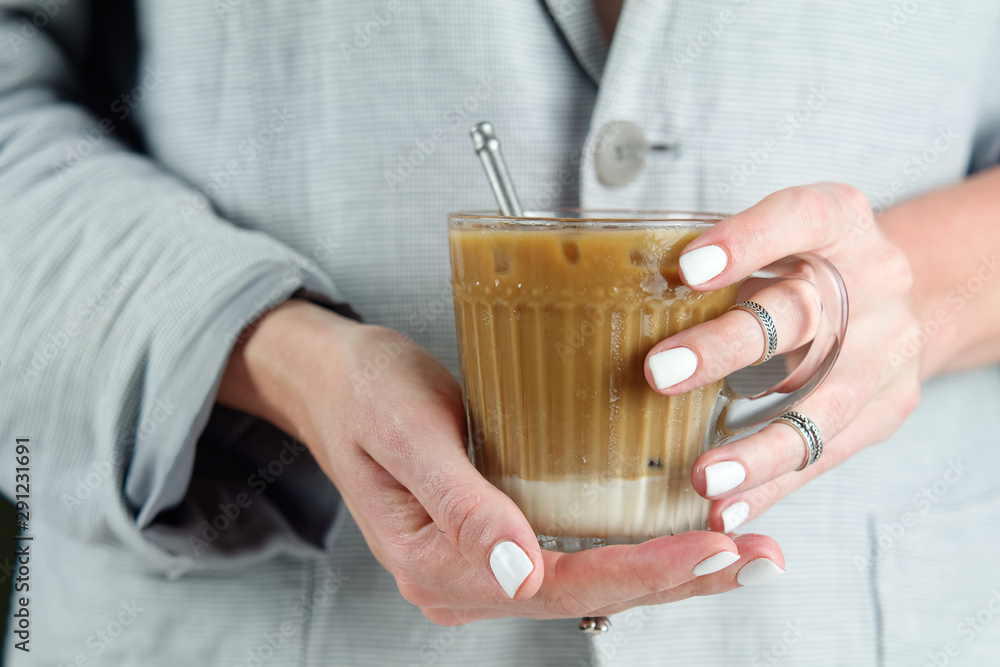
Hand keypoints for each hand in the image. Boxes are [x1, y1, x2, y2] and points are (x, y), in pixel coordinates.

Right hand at [219, 300, 785, 624]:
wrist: (328, 379)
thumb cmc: (363, 392)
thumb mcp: (407, 433)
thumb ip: (461, 506)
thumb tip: (518, 579)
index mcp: (437, 564)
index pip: (563, 583)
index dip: (647, 571)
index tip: (720, 548)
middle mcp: (462, 580)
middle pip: (590, 593)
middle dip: (680, 578)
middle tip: (763, 558)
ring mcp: (478, 566)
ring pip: (589, 581)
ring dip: (666, 570)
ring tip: (742, 554)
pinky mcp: (492, 538)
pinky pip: (573, 556)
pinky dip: (631, 549)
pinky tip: (676, 536)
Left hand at [644, 183, 920, 531]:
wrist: (902, 298)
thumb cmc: (808, 265)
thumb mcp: (777, 238)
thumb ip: (720, 260)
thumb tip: (615, 293)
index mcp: (840, 221)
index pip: (800, 218)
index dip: (747, 241)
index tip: (688, 268)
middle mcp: (874, 283)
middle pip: (799, 316)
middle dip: (727, 348)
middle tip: (660, 373)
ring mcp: (886, 352)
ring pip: (820, 406)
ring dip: (757, 449)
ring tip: (703, 477)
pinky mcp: (885, 410)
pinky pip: (823, 456)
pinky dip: (771, 488)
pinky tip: (727, 511)